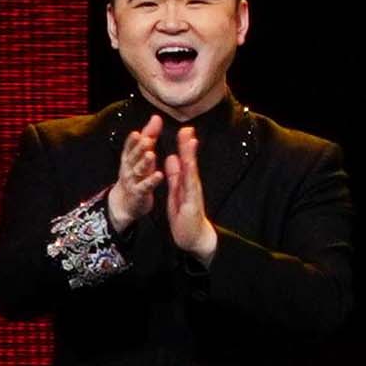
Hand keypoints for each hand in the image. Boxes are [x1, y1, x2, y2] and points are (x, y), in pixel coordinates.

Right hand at [104, 116, 163, 229]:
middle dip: (139, 148)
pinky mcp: (139, 193)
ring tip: (151, 154)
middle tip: (146, 139)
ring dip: (144, 162)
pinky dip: (151, 181)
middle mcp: (129, 168)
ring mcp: (133, 181)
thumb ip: (149, 136)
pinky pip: (145, 186)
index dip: (132, 141)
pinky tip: (159, 174)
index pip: (129, 147)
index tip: (137, 133)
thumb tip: (156, 117)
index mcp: (129, 158)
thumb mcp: (141, 154)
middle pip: (133, 156)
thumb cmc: (136, 174)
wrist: (125, 202)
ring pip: (138, 170)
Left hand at [163, 124, 220, 260]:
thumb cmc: (185, 216)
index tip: (184, 130)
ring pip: (191, 171)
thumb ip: (174, 175)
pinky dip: (189, 174)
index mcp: (186, 182)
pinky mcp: (192, 203)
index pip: (185, 160)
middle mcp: (192, 185)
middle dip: (188, 146)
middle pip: (190, 162)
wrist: (193, 237)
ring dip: (190, 156)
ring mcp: (193, 194)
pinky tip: (188, 165)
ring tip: (190, 141)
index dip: (184, 146)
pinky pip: (189, 187)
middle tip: (187, 129)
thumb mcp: (176, 192)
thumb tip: (171, 157)